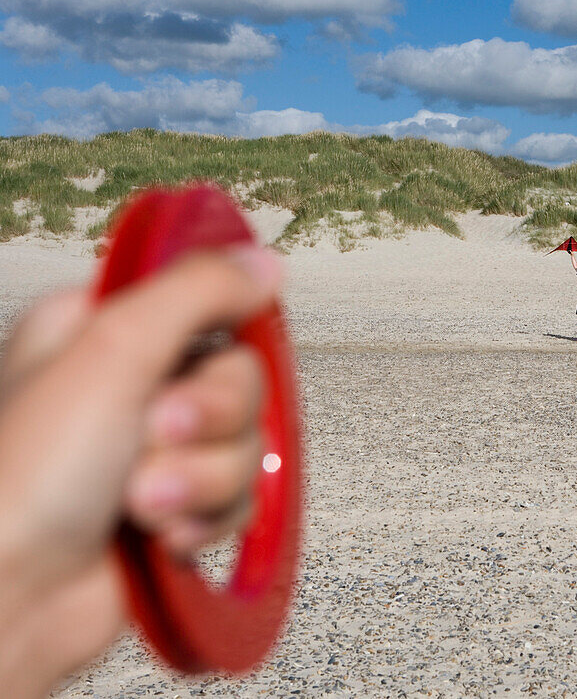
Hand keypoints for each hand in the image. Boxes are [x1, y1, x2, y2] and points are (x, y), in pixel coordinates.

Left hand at [0, 247, 280, 697]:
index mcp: (103, 330)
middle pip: (239, 379)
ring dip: (200, 479)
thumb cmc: (26, 478)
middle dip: (208, 419)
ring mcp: (154, 450)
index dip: (218, 336)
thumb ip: (197, 292)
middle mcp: (132, 385)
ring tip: (140, 502)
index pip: (207, 304)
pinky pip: (237, 498)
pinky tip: (156, 535)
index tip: (191, 361)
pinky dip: (202, 518)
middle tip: (155, 434)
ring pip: (244, 444)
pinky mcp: (174, 506)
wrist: (11, 598)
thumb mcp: (112, 351)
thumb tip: (264, 264)